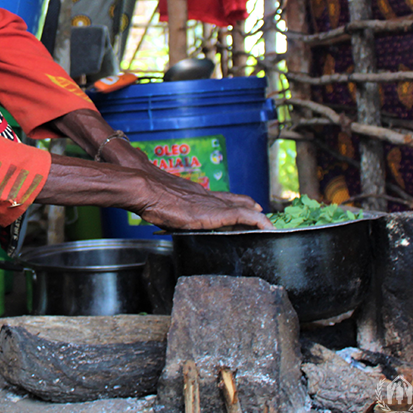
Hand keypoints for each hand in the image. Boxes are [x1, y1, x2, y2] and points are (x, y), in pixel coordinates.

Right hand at [37, 154, 272, 231]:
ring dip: (257, 217)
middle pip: (235, 201)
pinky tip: (264, 226)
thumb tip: (164, 214)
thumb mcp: (162, 204)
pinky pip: (240, 215)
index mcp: (193, 193)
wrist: (143, 187)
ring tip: (270, 226)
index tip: (250, 205)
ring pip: (241, 208)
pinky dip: (255, 220)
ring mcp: (209, 203)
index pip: (221, 197)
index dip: (237, 202)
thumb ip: (170, 209)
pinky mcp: (212, 212)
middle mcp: (205, 196)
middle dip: (250, 208)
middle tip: (264, 216)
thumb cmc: (147, 194)